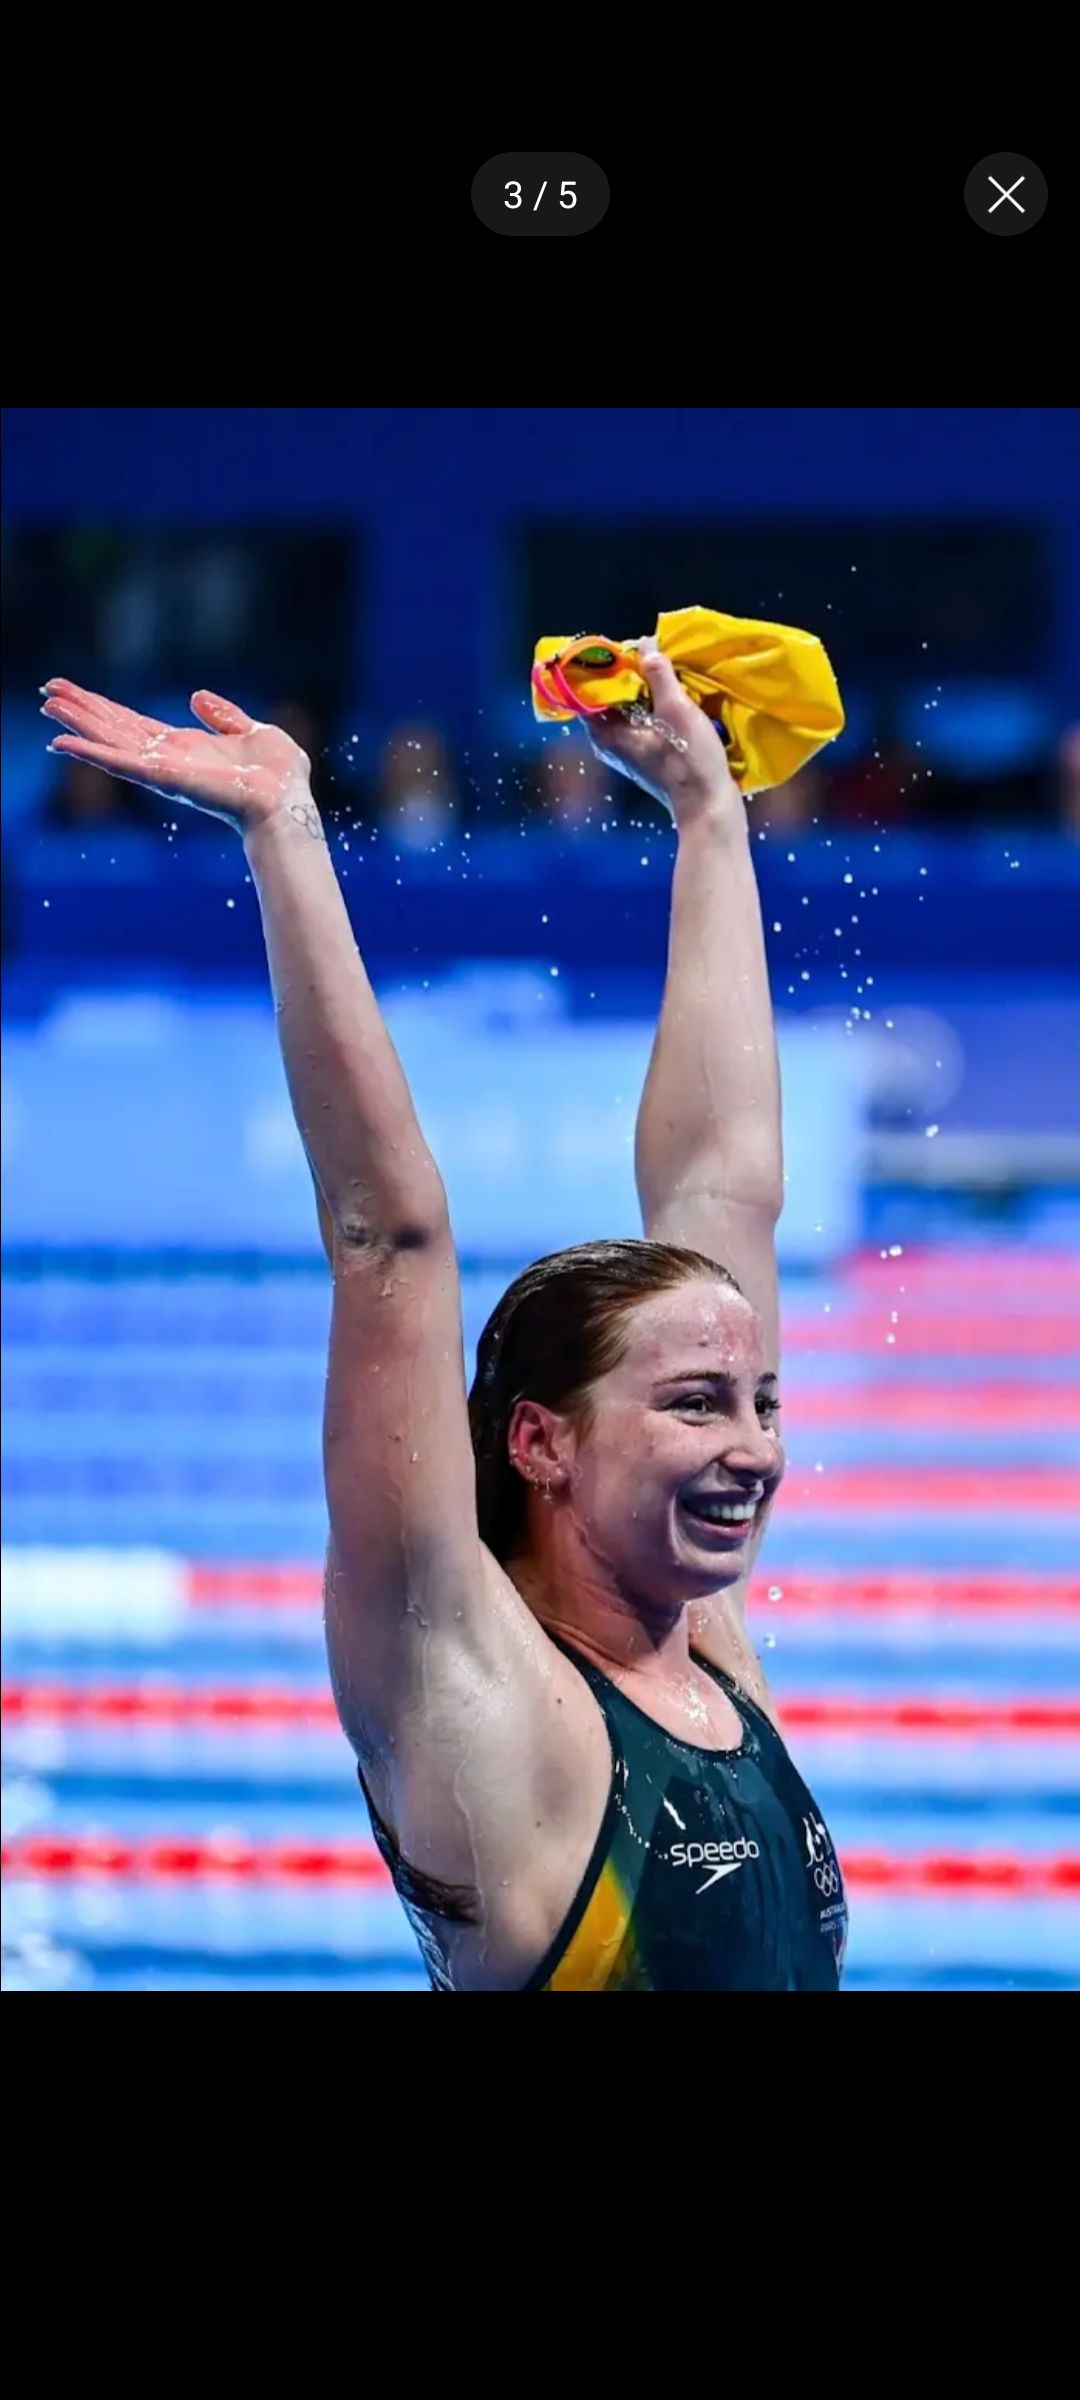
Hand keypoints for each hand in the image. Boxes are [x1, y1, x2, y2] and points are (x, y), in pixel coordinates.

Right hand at [41, 682, 313, 834]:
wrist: (286, 802)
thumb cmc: (279, 777)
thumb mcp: (253, 731)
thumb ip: (224, 715)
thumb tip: (196, 696)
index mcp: (185, 747)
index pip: (133, 724)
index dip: (103, 707)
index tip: (74, 692)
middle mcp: (167, 759)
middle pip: (113, 729)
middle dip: (81, 710)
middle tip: (47, 690)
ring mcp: (162, 769)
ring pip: (109, 742)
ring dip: (77, 724)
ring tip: (47, 704)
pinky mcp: (164, 777)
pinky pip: (120, 764)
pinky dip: (90, 753)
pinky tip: (62, 741)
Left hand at [583, 646, 740, 831]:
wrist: (709, 808)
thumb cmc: (689, 759)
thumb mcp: (675, 708)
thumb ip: (658, 674)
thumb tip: (646, 645)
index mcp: (605, 732)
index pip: (586, 690)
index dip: (600, 665)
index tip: (620, 646)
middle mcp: (609, 742)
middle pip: (608, 697)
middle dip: (625, 672)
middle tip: (647, 650)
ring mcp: (628, 750)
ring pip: (627, 708)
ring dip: (642, 687)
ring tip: (661, 665)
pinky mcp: (646, 755)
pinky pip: (641, 720)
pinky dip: (651, 704)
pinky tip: (670, 691)